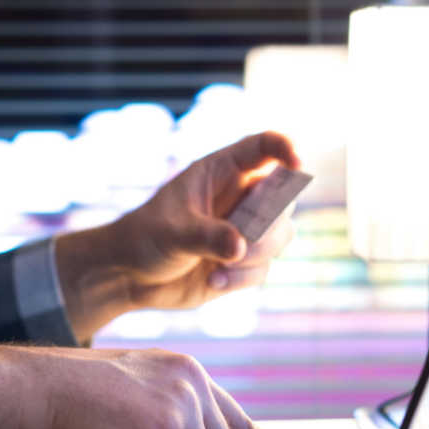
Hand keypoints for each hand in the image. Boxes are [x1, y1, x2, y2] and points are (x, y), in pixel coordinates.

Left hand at [56, 132, 298, 342]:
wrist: (130, 276)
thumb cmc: (144, 239)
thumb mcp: (171, 232)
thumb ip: (206, 236)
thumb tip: (241, 246)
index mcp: (220, 172)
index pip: (263, 148)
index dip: (285, 149)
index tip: (297, 165)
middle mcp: (239, 198)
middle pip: (283, 199)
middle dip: (270, 224)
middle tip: (244, 241)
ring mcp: (244, 231)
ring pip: (281, 237)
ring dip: (258, 255)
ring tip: (221, 268)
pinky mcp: (243, 263)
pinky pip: (264, 269)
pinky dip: (243, 278)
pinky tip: (214, 281)